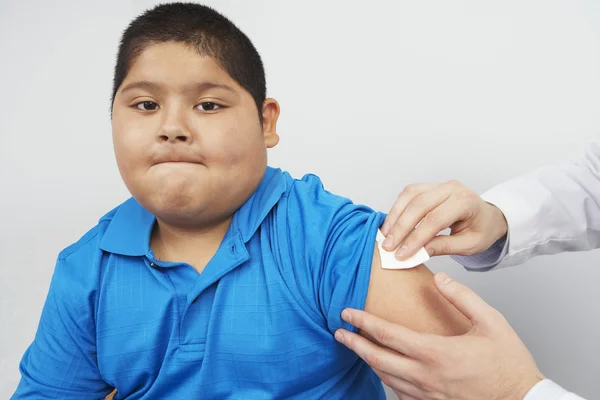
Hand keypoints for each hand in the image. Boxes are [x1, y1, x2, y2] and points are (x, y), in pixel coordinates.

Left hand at [335, 273, 544, 399]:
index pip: (387, 334)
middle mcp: (425, 376)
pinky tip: (383, 372)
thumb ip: (462, 297)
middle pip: (377, 358)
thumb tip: (439, 279)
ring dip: (368, 361)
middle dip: (354, 343)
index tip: (347, 312)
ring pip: (386, 377)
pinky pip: (400, 394)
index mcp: (435, 352)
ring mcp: (427, 394)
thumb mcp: (491, 322)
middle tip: (338, 332)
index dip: (363, 322)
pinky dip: (387, 380)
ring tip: (356, 348)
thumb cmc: (509, 363)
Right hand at [381, 181, 507, 259]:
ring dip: (395, 216)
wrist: (487, 217)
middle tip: (388, 247)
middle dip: (401, 227)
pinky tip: (391, 224)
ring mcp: (439, 185)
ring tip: (385, 236)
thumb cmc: (481, 230)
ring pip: (410, 196)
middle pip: (419, 205)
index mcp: (466, 202)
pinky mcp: (429, 186)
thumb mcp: (470, 245)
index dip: (416, 237)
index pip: (435, 220)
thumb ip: (444, 247)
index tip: (402, 254)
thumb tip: (418, 252)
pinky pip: (408, 193)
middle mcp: (451, 188)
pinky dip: (397, 208)